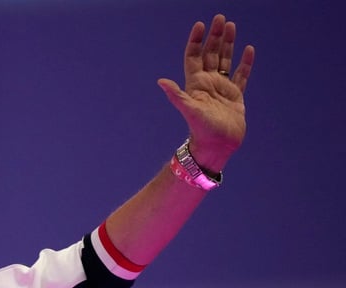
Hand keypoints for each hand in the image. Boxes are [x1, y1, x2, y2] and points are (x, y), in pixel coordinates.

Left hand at [158, 14, 255, 170]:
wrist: (216, 148)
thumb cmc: (201, 131)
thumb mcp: (189, 110)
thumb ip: (176, 94)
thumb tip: (160, 81)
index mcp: (196, 84)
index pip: (195, 56)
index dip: (197, 41)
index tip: (201, 24)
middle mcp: (208, 84)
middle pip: (211, 54)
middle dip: (215, 36)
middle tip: (220, 18)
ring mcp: (222, 89)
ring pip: (225, 60)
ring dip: (228, 44)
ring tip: (232, 26)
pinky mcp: (236, 96)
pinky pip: (241, 76)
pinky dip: (245, 63)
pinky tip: (248, 49)